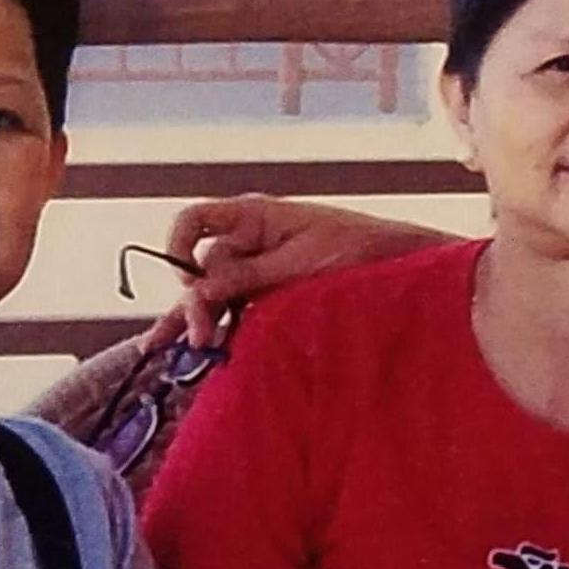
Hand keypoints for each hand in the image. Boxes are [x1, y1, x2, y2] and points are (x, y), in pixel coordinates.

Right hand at [157, 197, 427, 346]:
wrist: (396, 261)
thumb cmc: (354, 247)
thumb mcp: (299, 261)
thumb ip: (249, 275)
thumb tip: (200, 288)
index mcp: (252, 217)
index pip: (195, 220)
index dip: (179, 246)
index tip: (188, 280)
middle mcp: (248, 241)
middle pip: (202, 269)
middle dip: (195, 304)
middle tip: (200, 340)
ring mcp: (257, 270)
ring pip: (213, 294)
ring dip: (197, 320)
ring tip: (172, 350)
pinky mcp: (269, 296)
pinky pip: (235, 310)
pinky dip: (220, 328)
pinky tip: (204, 351)